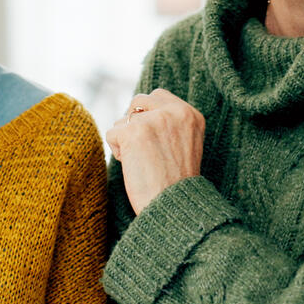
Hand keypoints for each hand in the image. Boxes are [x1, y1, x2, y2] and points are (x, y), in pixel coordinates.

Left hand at [105, 88, 204, 214]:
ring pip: (122, 119)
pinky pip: (112, 133)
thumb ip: (170, 124)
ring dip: (125, 140)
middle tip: (143, 150)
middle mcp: (175, 112)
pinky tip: (133, 166)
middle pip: (138, 101)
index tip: (151, 138)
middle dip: (132, 123)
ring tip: (142, 162)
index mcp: (191, 114)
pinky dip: (117, 151)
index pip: (158, 96)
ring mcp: (153, 120)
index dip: (148, 115)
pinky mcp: (133, 131)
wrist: (174, 208)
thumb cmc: (176, 184)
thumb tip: (136, 111)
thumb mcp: (185, 145)